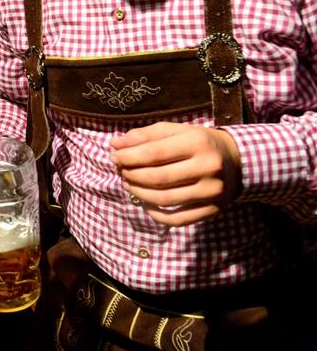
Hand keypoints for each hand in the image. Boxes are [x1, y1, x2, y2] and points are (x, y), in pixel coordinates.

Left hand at [110, 122, 241, 226]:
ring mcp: (212, 192)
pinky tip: (145, 203)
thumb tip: (115, 144)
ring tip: (128, 184)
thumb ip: (144, 136)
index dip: (128, 157)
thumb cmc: (197, 142)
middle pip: (157, 178)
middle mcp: (208, 167)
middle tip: (120, 171)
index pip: (153, 153)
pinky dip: (156, 215)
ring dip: (138, 193)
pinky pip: (177, 219)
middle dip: (131, 175)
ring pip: (164, 199)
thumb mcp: (174, 131)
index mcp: (197, 143)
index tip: (114, 156)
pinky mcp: (213, 210)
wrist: (237, 161)